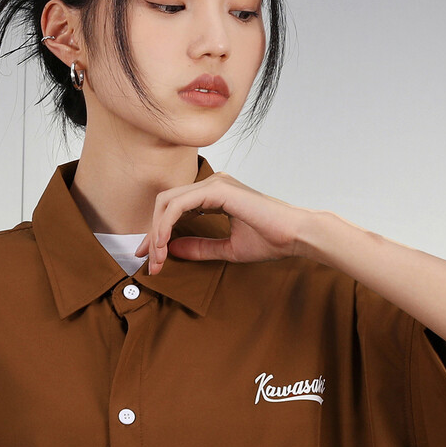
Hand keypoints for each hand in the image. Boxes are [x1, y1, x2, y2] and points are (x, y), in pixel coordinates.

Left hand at [138, 171, 313, 275]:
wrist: (295, 235)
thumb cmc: (271, 240)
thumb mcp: (227, 248)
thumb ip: (199, 248)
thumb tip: (170, 249)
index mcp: (215, 194)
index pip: (175, 208)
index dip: (157, 232)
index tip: (152, 258)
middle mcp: (212, 184)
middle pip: (165, 203)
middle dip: (152, 234)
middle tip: (149, 262)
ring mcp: (215, 184)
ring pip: (168, 202)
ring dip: (156, 232)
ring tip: (156, 258)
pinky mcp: (218, 190)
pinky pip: (179, 205)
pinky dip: (166, 225)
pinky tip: (163, 245)